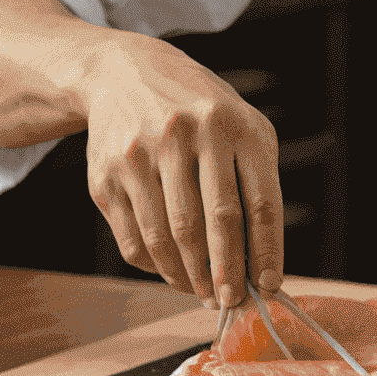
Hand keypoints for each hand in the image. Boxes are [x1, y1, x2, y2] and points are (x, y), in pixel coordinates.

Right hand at [74, 33, 282, 306]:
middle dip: (227, 272)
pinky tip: (172, 272)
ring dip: (189, 276)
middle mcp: (188, 133)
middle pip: (215, 221)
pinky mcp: (107, 174)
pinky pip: (134, 237)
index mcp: (233, 124)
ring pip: (170, 236)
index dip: (267, 251)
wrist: (124, 73)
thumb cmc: (199, 111)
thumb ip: (255, 181)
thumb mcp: (240, 125)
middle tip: (231, 302)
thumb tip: (261, 259)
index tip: (269, 285)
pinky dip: (155, 266)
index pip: (260, 201)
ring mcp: (142, 153)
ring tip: (202, 293)